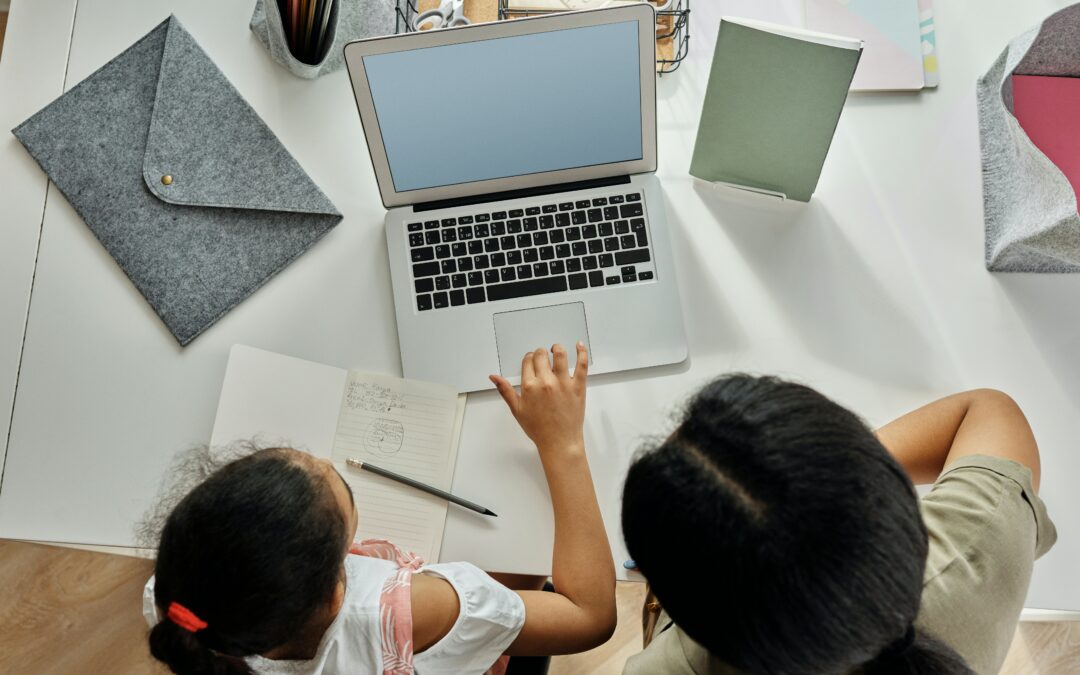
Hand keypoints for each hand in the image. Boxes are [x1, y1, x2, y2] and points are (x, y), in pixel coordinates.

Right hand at [490, 342, 588, 456]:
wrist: (559, 442)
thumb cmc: (539, 429)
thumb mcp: (517, 410)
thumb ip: (505, 390)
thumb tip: (494, 377)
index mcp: (529, 386)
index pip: (527, 361)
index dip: (528, 357)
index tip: (531, 360)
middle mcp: (546, 382)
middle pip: (541, 355)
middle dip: (540, 353)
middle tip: (543, 357)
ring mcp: (563, 383)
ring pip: (560, 355)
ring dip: (557, 348)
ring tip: (556, 349)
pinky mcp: (578, 387)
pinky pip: (582, 365)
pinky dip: (581, 352)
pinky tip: (579, 345)